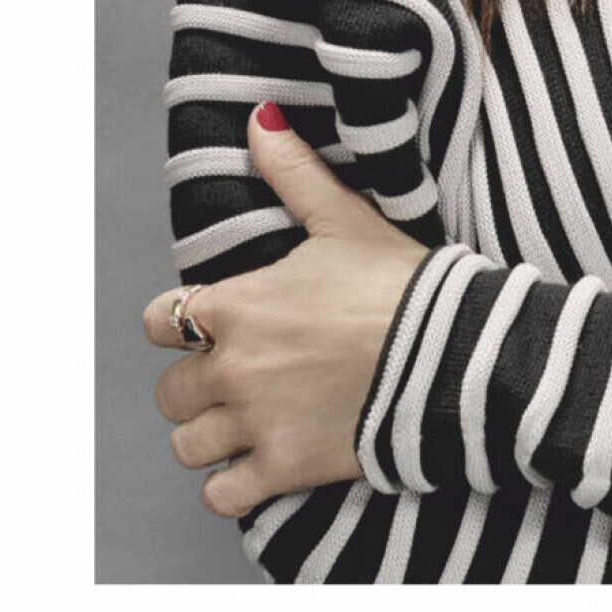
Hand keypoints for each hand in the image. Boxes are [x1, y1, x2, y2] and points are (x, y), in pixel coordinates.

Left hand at [143, 102, 432, 518]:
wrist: (451, 353)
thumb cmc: (400, 283)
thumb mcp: (345, 217)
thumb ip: (294, 170)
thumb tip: (260, 118)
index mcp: (238, 306)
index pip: (161, 321)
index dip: (180, 322)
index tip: (210, 325)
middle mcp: (233, 368)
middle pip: (170, 392)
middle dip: (197, 383)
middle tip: (239, 374)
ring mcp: (255, 423)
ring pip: (187, 444)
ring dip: (211, 433)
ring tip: (247, 420)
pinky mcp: (283, 469)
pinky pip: (220, 494)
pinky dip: (232, 483)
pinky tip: (259, 462)